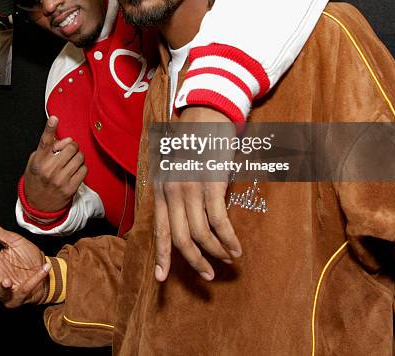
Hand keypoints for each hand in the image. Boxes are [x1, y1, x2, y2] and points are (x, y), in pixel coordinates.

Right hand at [0, 216, 49, 307]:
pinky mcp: (19, 296)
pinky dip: (35, 278)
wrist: (47, 270)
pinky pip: (25, 288)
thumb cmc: (27, 257)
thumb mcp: (13, 241)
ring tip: (7, 280)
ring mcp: (7, 289)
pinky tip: (43, 269)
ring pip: (0, 291)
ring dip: (3, 286)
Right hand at [24, 116, 87, 211]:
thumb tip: (67, 140)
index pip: (45, 141)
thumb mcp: (35, 162)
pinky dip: (81, 169)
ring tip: (70, 163)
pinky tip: (74, 172)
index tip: (54, 118)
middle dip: (72, 147)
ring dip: (77, 158)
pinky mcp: (70, 188)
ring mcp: (60, 179)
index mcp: (38, 161)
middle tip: (68, 152)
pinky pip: (84, 170)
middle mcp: (49, 169)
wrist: (38, 206)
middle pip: (71, 147)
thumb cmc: (37, 180)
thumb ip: (49, 149)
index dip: (49, 128)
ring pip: (80, 157)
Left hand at [154, 106, 241, 281]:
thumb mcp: (174, 168)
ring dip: (215, 252)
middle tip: (207, 275)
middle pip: (180, 238)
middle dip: (194, 260)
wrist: (206, 115)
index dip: (162, 255)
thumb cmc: (192, 143)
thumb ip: (175, 194)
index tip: (162, 278)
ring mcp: (191, 189)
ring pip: (200, 234)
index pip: (159, 230)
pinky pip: (219, 222)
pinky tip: (236, 248)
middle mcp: (172, 192)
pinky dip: (228, 239)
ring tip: (227, 260)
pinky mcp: (212, 185)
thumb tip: (184, 222)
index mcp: (161, 189)